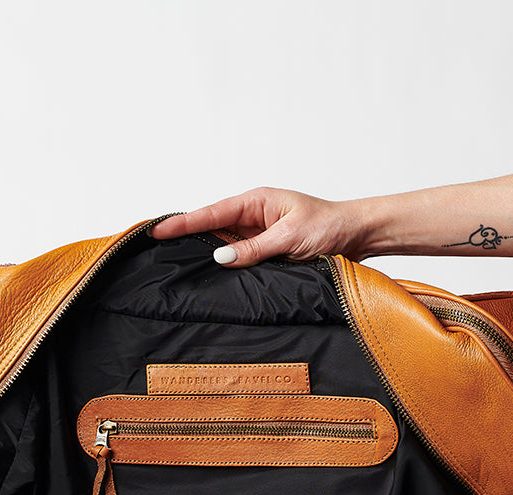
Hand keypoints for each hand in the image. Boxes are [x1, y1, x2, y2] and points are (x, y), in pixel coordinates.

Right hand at [150, 188, 371, 266]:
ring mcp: (259, 235)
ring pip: (224, 245)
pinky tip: (210, 275)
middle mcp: (254, 216)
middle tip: (154, 248)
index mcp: (257, 202)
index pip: (212, 213)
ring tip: (174, 264)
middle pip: (212, 228)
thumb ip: (255, 248)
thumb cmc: (330, 227)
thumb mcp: (290, 238)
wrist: (358, 235)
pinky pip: (241, 259)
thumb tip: (221, 256)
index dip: (184, 223)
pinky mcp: (267, 252)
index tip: (158, 230)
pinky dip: (227, 267)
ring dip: (205, 254)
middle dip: (185, 237)